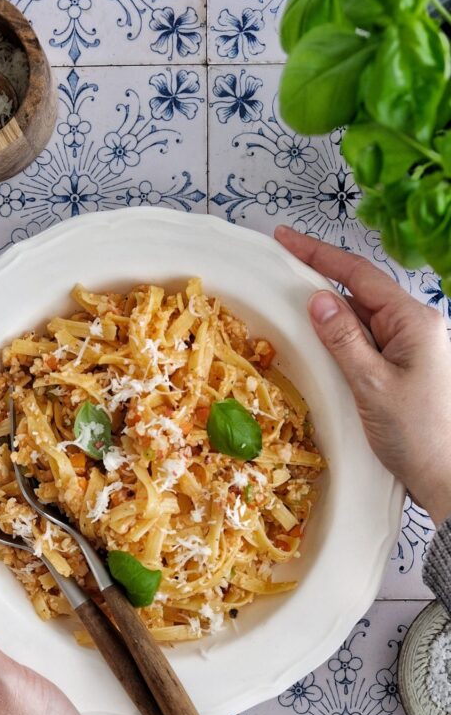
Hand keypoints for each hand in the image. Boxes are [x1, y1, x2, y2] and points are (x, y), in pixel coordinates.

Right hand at [275, 226, 450, 525]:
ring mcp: (411, 348)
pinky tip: (319, 343)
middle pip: (361, 292)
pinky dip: (341, 339)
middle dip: (321, 279)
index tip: (285, 238)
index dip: (320, 254)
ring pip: (362, 319)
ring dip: (330, 314)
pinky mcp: (404, 368)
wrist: (446, 477)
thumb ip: (344, 339)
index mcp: (414, 321)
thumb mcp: (372, 385)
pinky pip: (367, 342)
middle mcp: (415, 326)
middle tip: (280, 268)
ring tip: (291, 307)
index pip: (360, 275)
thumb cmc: (416, 434)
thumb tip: (317, 298)